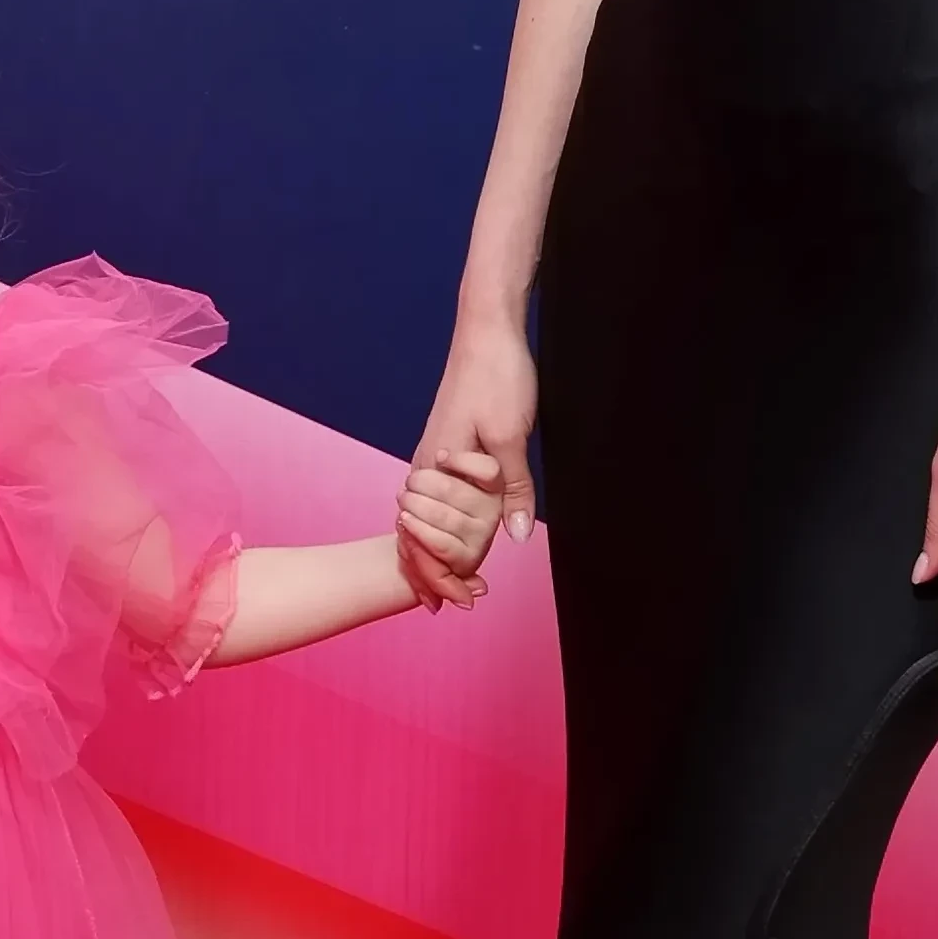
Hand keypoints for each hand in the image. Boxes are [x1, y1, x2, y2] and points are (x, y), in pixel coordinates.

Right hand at [410, 312, 537, 601]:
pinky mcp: (447, 448)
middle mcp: (425, 467)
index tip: (454, 603)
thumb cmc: (497, 379)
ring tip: (451, 586)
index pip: (422, 537)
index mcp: (434, 468)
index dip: (436, 574)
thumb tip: (518, 536)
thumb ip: (513, 489)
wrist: (486, 332)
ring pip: (427, 517)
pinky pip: (439, 498)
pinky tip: (458, 536)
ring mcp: (433, 457)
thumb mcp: (512, 438)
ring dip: (438, 551)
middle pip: (419, 533)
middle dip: (433, 572)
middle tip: (454, 606)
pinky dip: (447, 524)